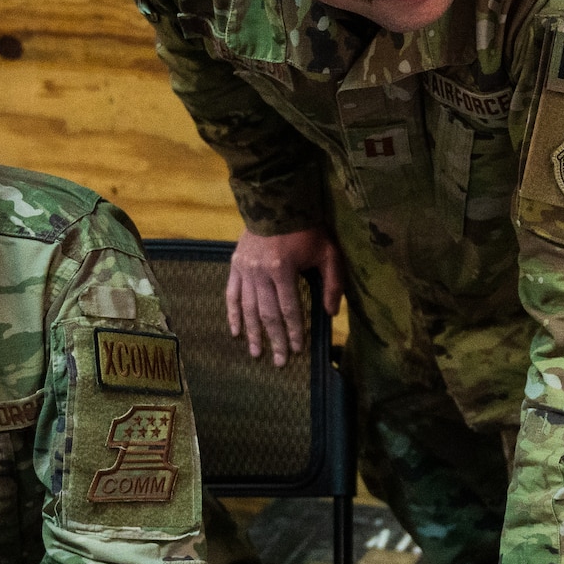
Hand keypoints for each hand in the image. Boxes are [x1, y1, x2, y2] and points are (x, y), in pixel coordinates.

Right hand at [226, 228, 342, 366]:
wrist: (277, 202)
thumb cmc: (307, 230)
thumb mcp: (328, 253)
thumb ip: (332, 283)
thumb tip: (331, 314)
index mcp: (282, 270)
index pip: (289, 309)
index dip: (293, 331)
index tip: (297, 350)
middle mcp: (260, 273)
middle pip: (268, 314)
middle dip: (275, 340)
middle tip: (279, 362)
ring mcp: (245, 270)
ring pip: (247, 308)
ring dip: (253, 333)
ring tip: (257, 353)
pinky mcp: (235, 265)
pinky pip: (231, 294)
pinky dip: (233, 314)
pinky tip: (236, 332)